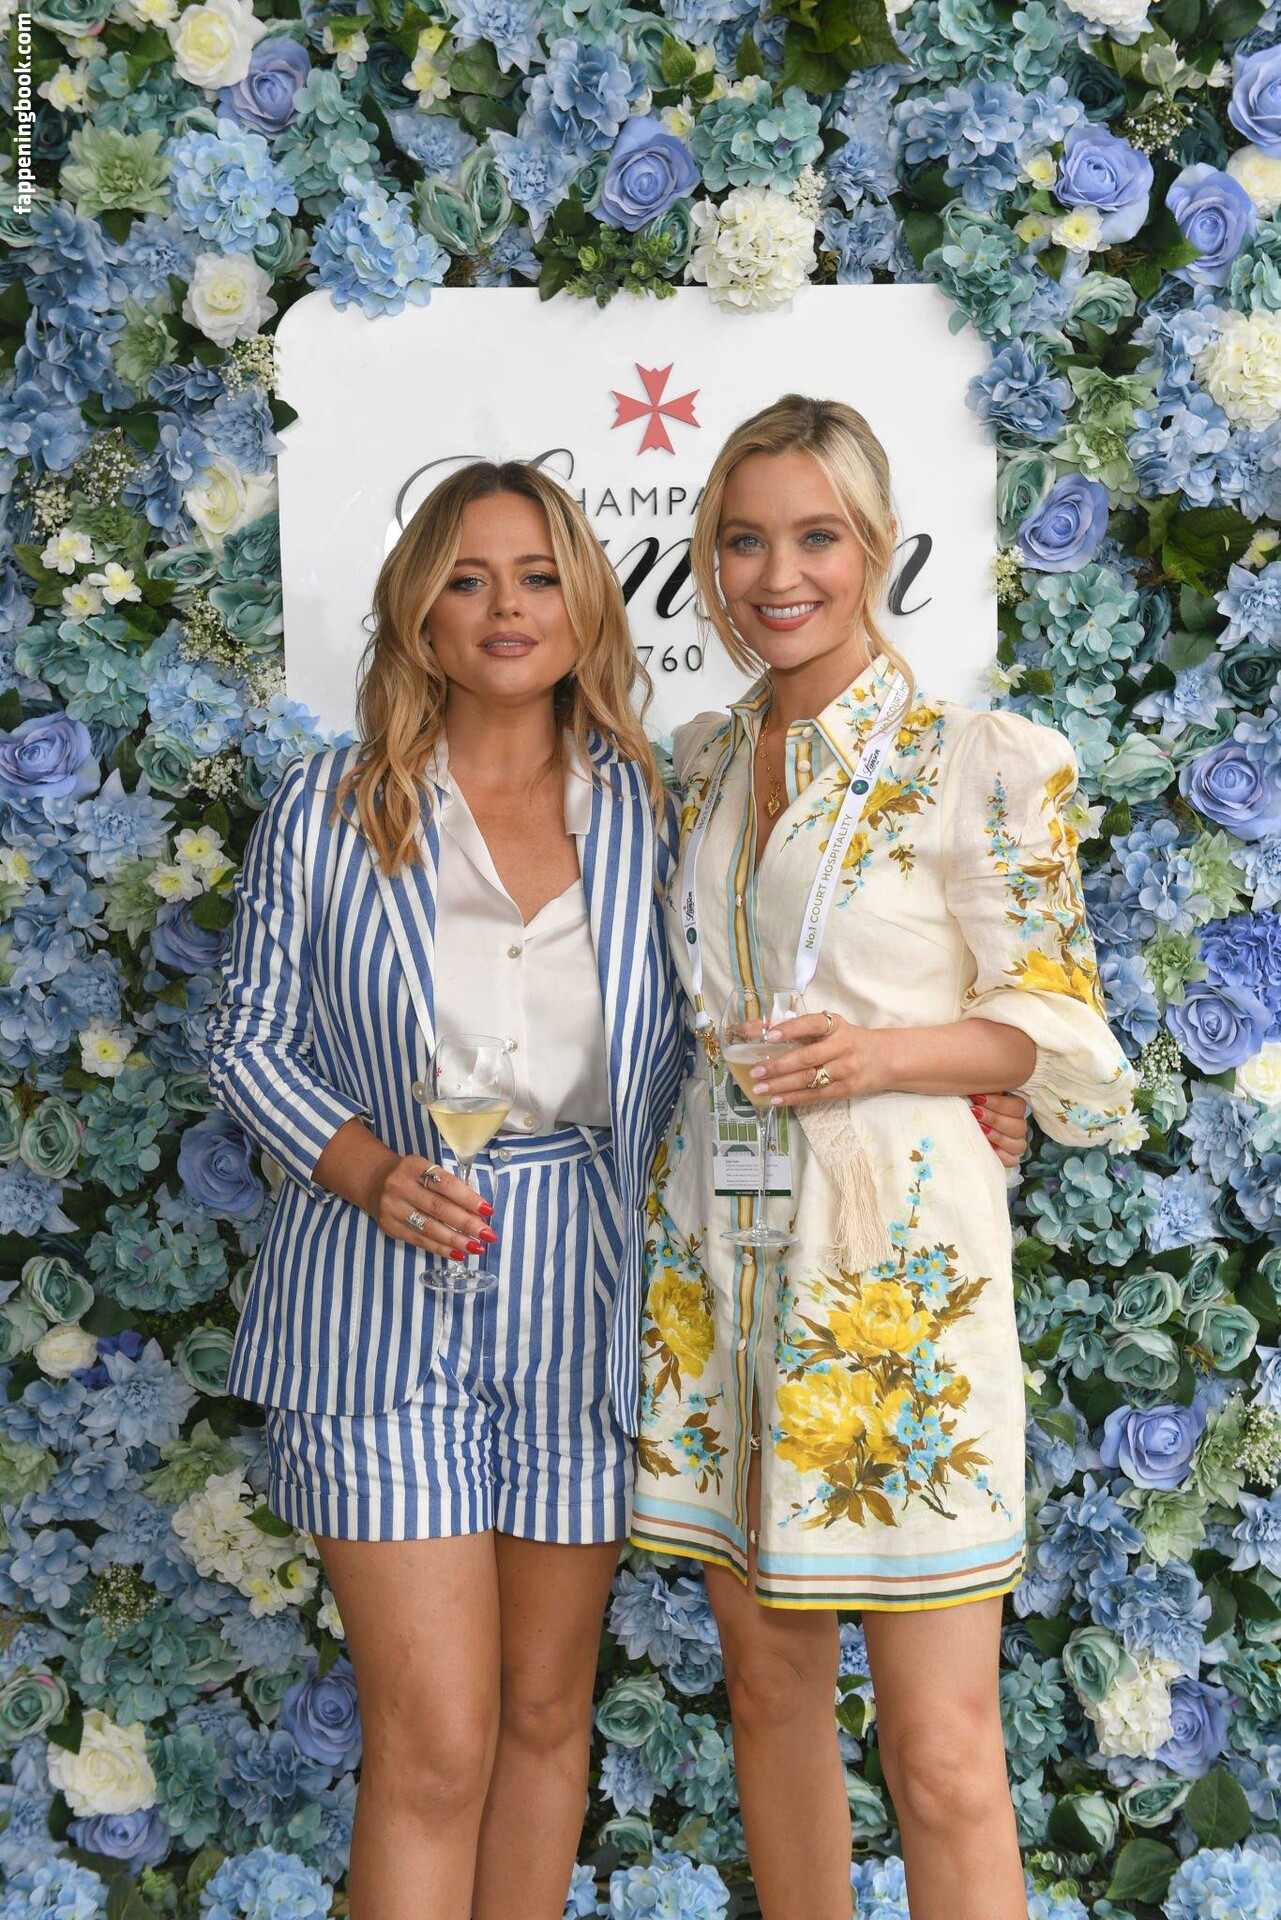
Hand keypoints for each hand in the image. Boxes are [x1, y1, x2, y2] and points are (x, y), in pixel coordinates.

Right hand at [363, 1154, 495, 1262]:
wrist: (374, 1181)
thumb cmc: (412, 1176)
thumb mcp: (427, 1169)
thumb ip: (449, 1186)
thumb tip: (478, 1212)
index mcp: (414, 1167)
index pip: (446, 1184)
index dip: (468, 1198)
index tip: (488, 1210)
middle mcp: (400, 1187)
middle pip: (438, 1208)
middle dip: (466, 1223)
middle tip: (487, 1234)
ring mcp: (393, 1209)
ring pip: (429, 1228)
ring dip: (456, 1240)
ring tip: (476, 1247)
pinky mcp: (390, 1227)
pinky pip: (419, 1241)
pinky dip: (440, 1248)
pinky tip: (458, 1253)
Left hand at [751, 1011, 886, 1106]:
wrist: (886, 1059)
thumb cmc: (850, 1041)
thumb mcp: (832, 1028)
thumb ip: (800, 1028)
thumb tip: (761, 1028)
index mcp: (836, 1026)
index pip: (812, 1024)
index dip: (790, 1029)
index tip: (769, 1035)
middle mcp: (842, 1046)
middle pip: (807, 1057)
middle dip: (778, 1065)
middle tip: (755, 1071)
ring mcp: (845, 1070)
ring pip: (809, 1079)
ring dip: (781, 1085)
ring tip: (759, 1088)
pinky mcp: (845, 1089)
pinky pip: (815, 1095)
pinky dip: (793, 1098)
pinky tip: (776, 1100)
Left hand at [968, 1091, 1029, 1169]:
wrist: (958, 1126)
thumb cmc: (967, 1107)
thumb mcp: (974, 1095)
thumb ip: (982, 1090)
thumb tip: (979, 1087)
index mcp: (1013, 1108)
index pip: (1018, 1106)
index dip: (998, 1103)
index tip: (977, 1098)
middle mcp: (1017, 1126)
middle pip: (1019, 1126)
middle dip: (994, 1119)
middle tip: (975, 1113)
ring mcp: (1015, 1143)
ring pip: (1018, 1144)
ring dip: (997, 1136)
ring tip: (979, 1129)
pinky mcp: (1009, 1158)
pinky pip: (1013, 1159)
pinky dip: (1001, 1155)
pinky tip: (988, 1147)